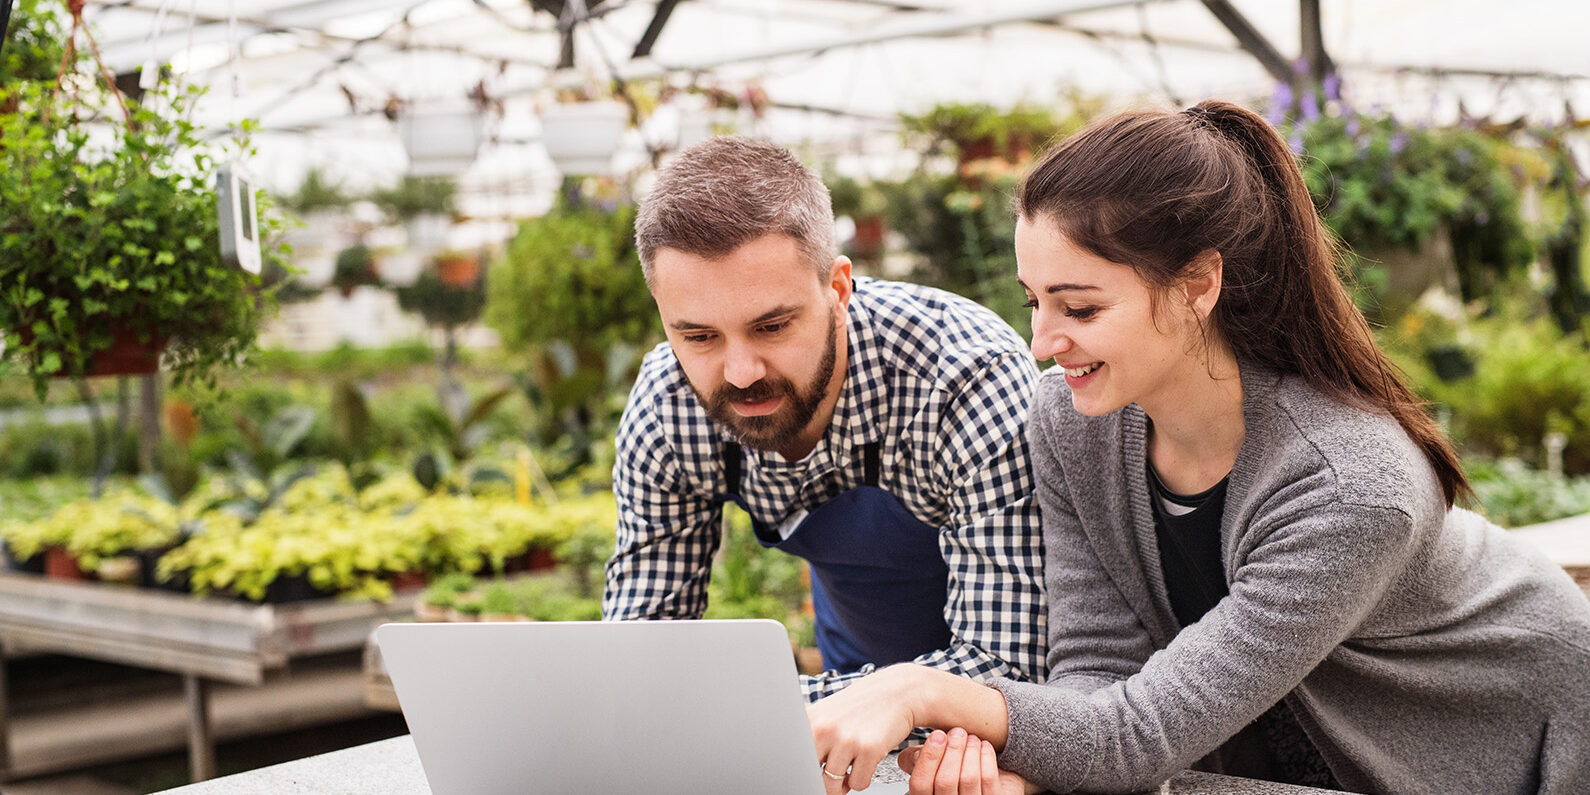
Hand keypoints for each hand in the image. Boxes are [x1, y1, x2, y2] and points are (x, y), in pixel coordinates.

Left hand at [808, 665, 923, 793]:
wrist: (898, 691)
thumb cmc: (862, 706)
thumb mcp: (828, 714)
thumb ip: (812, 738)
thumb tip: (800, 772)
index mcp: (810, 719)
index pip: (793, 760)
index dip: (801, 773)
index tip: (808, 776)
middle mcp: (824, 728)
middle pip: (811, 777)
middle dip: (822, 781)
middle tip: (834, 772)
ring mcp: (846, 739)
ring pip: (832, 786)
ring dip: (843, 783)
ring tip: (851, 765)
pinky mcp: (869, 749)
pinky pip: (858, 784)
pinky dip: (862, 779)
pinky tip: (866, 762)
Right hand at [898, 729, 1029, 794]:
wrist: (985, 784)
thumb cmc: (953, 774)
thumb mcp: (929, 768)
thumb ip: (918, 760)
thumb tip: (909, 752)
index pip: (920, 784)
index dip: (928, 758)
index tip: (937, 735)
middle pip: (945, 781)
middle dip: (953, 751)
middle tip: (957, 732)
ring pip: (968, 779)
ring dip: (970, 751)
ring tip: (970, 737)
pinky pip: (989, 780)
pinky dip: (986, 757)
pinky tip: (983, 746)